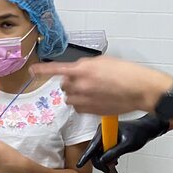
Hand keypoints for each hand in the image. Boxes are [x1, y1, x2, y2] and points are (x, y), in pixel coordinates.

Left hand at [30, 56, 172, 114]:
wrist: (141, 89)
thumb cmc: (127, 72)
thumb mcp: (104, 61)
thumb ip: (86, 66)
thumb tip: (77, 71)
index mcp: (83, 69)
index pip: (56, 70)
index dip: (42, 70)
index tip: (32, 70)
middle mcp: (80, 85)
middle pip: (63, 85)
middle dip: (71, 83)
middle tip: (86, 81)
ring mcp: (84, 99)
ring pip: (69, 98)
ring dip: (76, 94)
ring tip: (93, 91)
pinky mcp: (89, 111)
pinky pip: (77, 108)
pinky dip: (83, 104)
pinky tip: (96, 100)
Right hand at [79, 114, 169, 171]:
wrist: (146, 129)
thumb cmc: (139, 133)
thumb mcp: (128, 145)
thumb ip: (114, 153)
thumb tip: (102, 161)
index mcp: (104, 130)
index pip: (92, 146)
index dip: (86, 157)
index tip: (80, 165)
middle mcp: (101, 132)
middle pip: (94, 151)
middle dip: (100, 161)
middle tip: (108, 169)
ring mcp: (104, 136)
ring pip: (98, 152)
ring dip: (105, 159)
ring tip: (115, 162)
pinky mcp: (107, 139)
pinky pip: (102, 150)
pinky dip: (107, 157)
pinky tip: (115, 158)